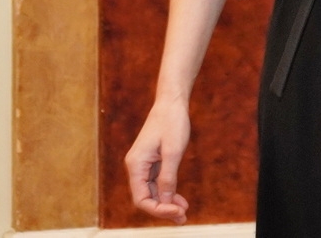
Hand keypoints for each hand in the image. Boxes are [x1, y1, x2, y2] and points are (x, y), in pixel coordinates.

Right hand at [125, 99, 192, 223]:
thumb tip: (166, 200)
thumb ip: (168, 177)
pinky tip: (180, 200)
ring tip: (183, 213)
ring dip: (166, 204)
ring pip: (152, 192)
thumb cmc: (172, 123)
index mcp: (136, 165)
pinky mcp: (152, 162)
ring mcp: (143, 165)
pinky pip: (157, 183)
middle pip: (145, 198)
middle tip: (183, 218)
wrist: (172, 102)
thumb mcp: (173, 151)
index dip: (158, 209)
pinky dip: (168, 193)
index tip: (177, 212)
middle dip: (163, 210)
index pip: (141, 198)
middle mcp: (136, 167)